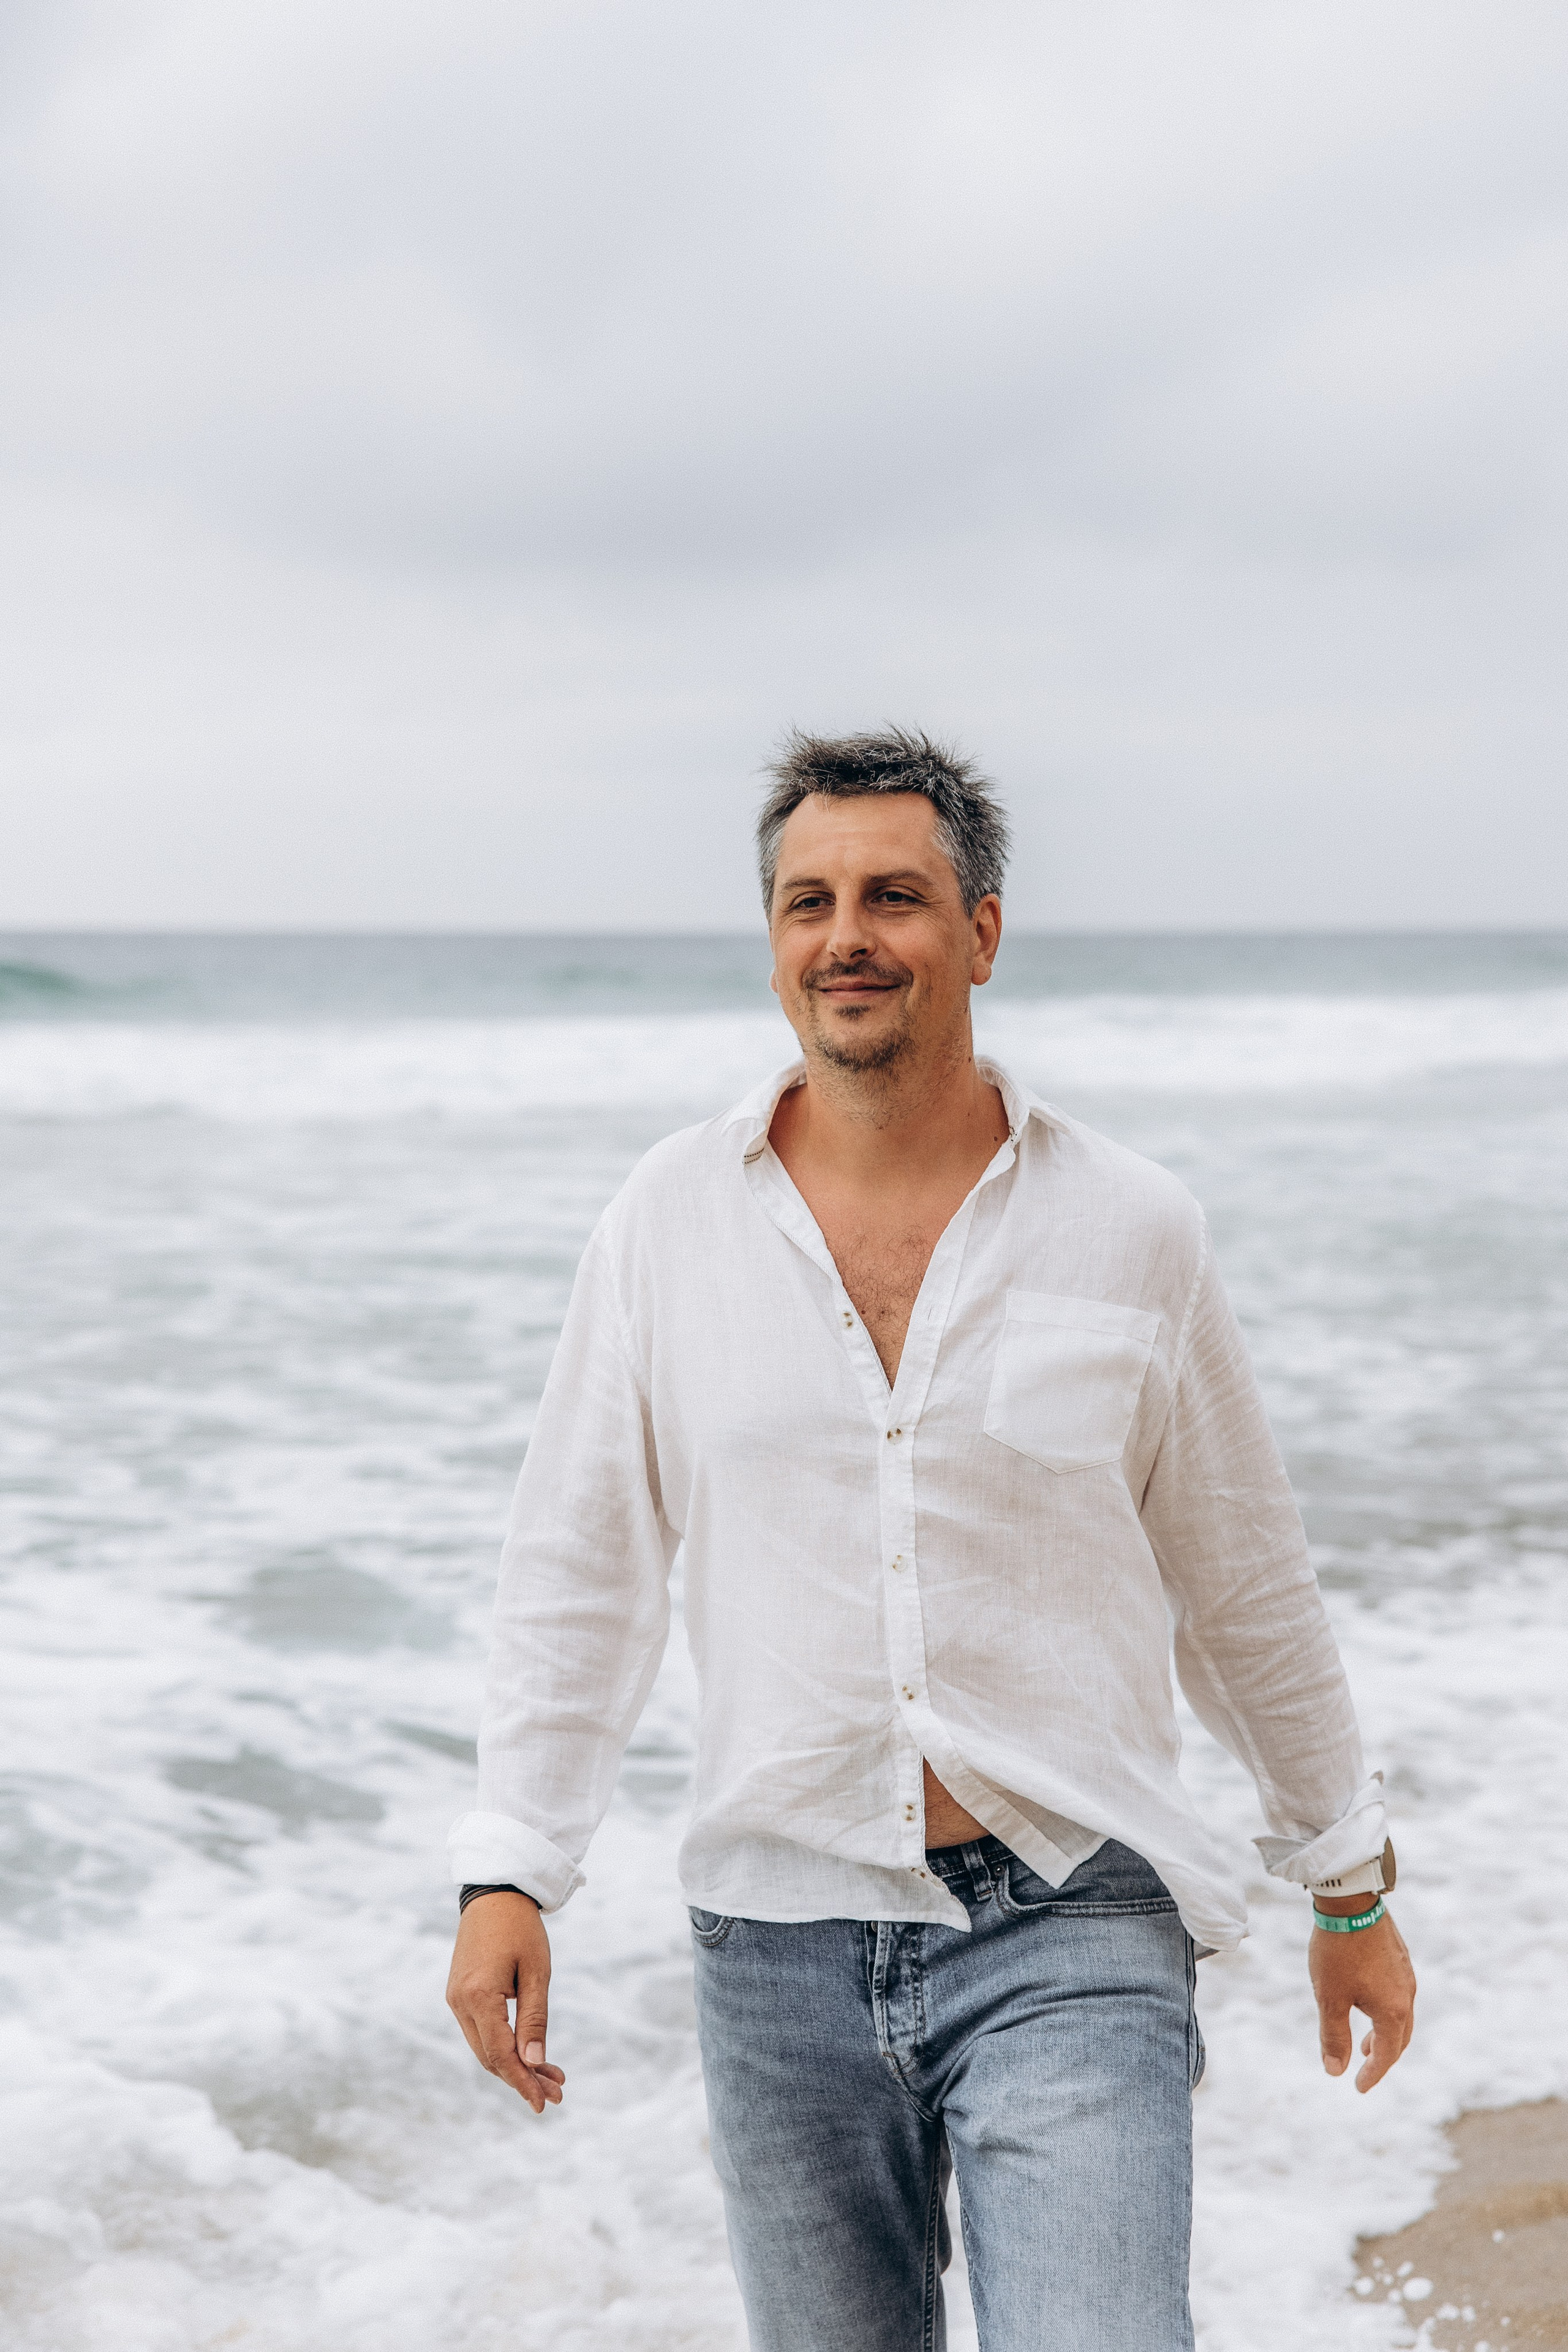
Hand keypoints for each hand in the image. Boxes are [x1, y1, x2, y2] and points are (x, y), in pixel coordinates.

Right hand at [446, 1889, 565, 2112]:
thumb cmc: (521, 1928)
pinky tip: (526, 2051)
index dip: (523, 2082)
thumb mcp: (537, 1972)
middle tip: (556, 2091)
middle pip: (490, 2058)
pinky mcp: (458, 1994)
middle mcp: (459, 2002)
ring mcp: (455, 1999)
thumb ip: (534, 2020)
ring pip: (483, 2048)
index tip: (545, 2103)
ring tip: (549, 2075)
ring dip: (513, 2065)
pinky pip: (479, 2031)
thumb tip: (534, 2063)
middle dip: (522, 2078)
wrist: (494, 1893)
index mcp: (477, 1997)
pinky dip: (502, 2046)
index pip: (500, 2055)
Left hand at [1309, 1902, 1415, 2092]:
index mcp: (1393, 2009)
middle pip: (1400, 2037)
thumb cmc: (1337, 1951)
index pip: (1387, 2054)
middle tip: (1364, 2068)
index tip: (1359, 2088)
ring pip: (1400, 2014)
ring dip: (1384, 2033)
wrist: (1350, 1899)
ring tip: (1363, 2041)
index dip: (1373, 2074)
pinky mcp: (1399, 1956)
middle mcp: (1407, 1993)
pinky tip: (1365, 2002)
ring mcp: (1405, 1973)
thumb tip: (1334, 2071)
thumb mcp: (1329, 1998)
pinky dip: (1384, 2010)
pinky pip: (1397, 1994)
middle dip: (1383, 2056)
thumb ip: (1334, 2037)